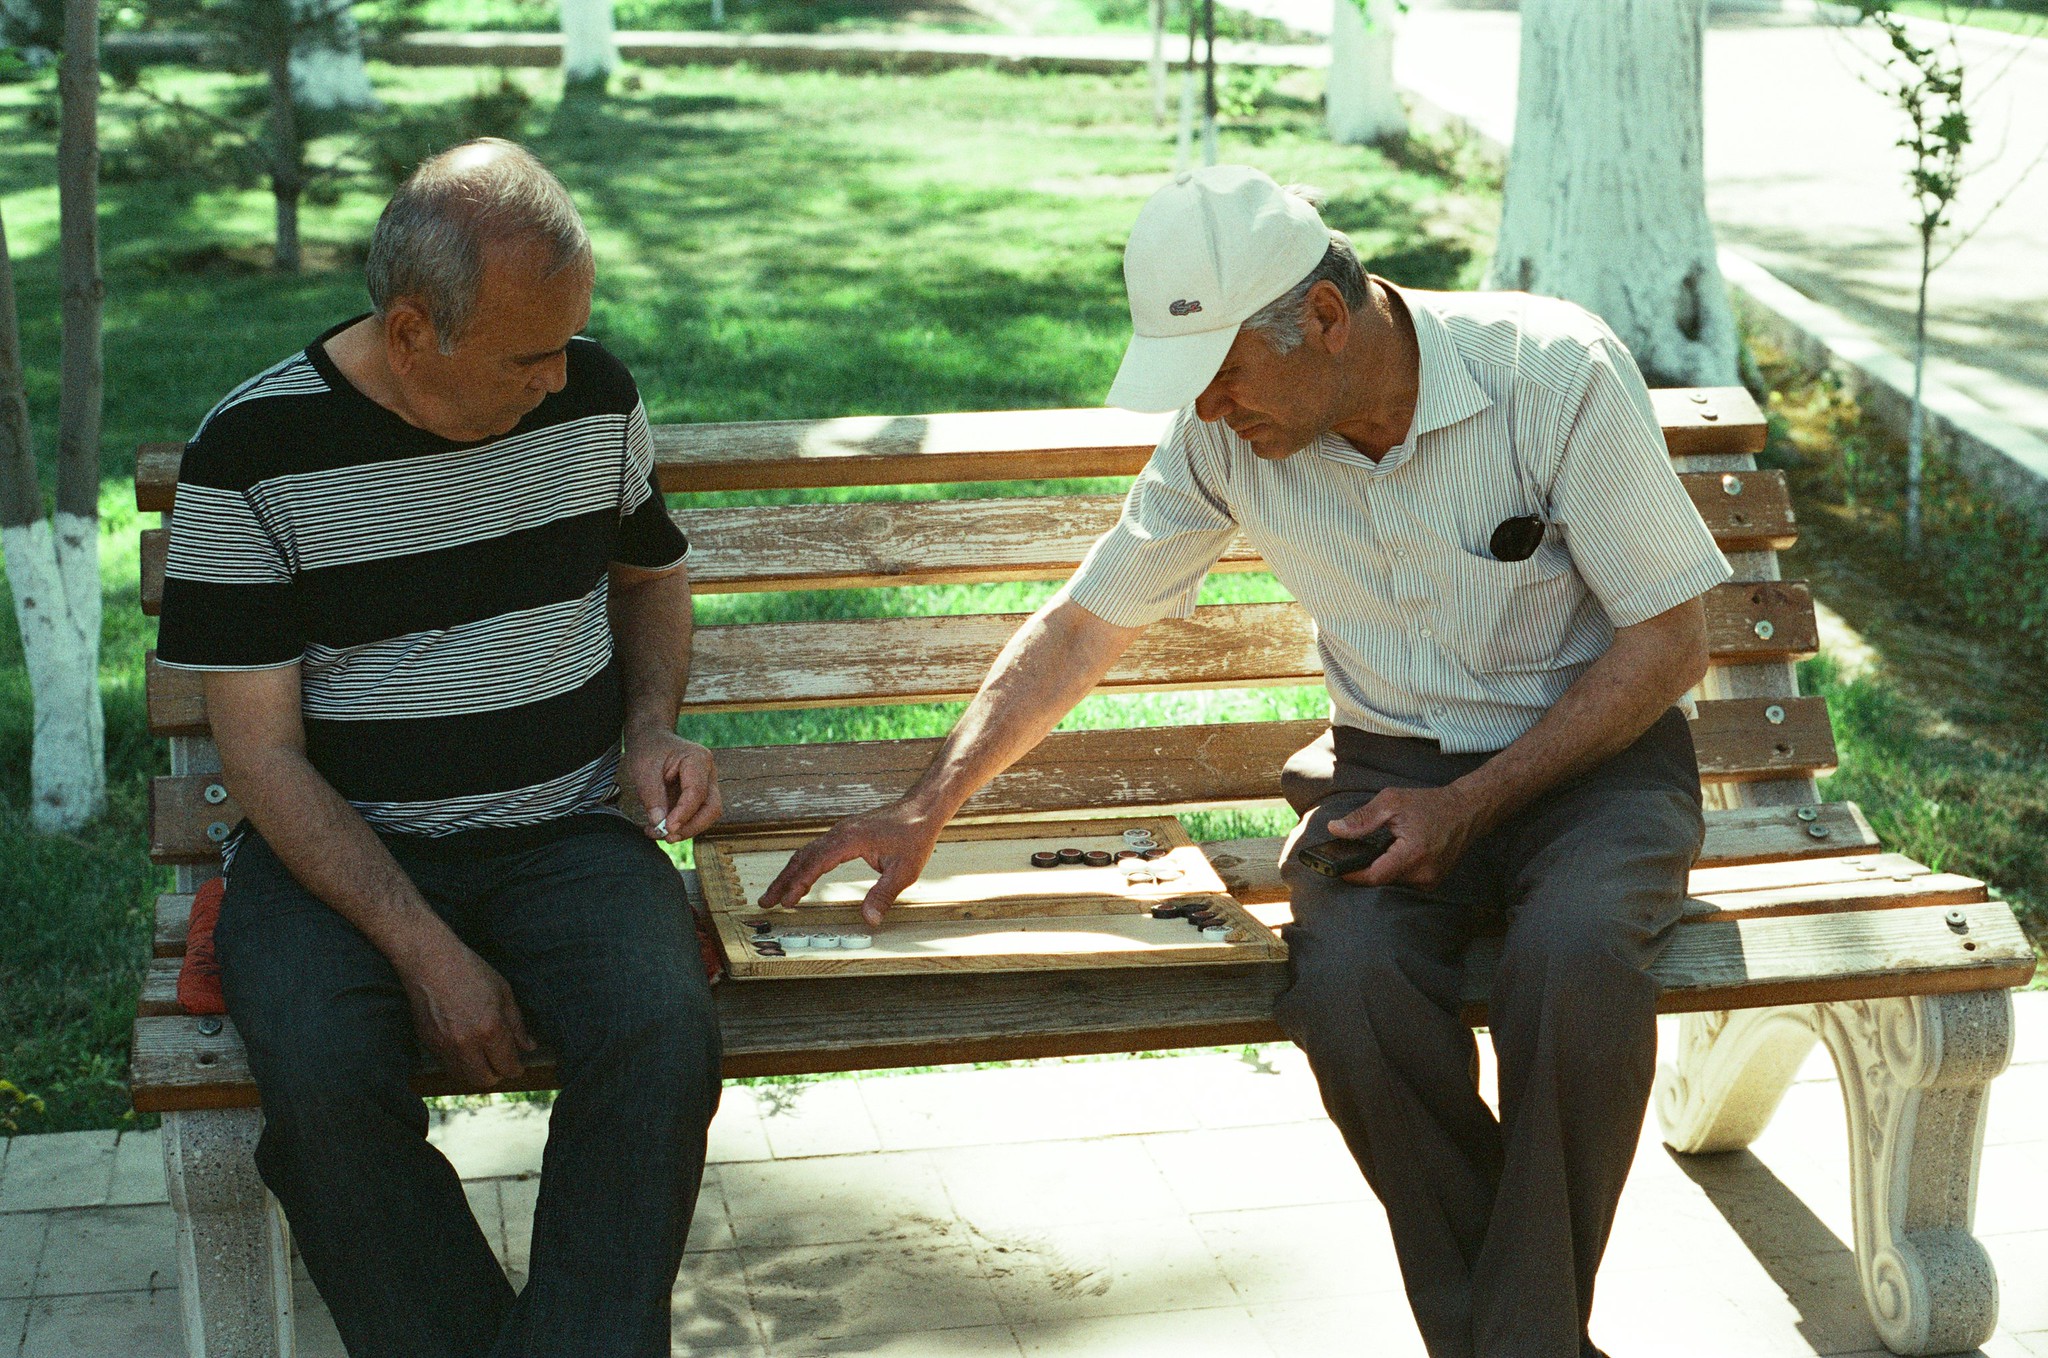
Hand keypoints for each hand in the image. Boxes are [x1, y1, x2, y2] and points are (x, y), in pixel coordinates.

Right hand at [400, 938, 536, 1088]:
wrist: (430, 961)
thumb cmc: (470, 971)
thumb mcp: (503, 992)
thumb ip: (517, 1024)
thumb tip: (528, 1047)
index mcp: (490, 1029)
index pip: (507, 1066)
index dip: (516, 1069)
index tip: (518, 1066)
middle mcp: (466, 1043)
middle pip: (484, 1080)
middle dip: (497, 1075)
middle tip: (501, 1063)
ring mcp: (444, 1045)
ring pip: (463, 1077)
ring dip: (476, 1072)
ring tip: (484, 1058)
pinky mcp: (428, 1043)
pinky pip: (447, 1065)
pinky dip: (459, 1063)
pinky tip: (466, 1048)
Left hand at [625, 729, 721, 842]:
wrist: (651, 739)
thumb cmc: (649, 749)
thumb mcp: (643, 769)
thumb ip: (652, 796)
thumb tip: (660, 824)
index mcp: (698, 759)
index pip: (697, 793)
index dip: (684, 814)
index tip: (667, 828)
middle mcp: (708, 773)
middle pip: (711, 808)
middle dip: (691, 826)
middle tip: (668, 837)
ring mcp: (706, 785)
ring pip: (707, 815)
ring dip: (685, 829)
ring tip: (657, 833)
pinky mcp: (699, 796)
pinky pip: (695, 815)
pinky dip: (680, 826)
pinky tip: (660, 828)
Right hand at [758, 802, 941, 925]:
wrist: (921, 810)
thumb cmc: (914, 836)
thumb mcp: (904, 871)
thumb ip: (884, 895)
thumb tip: (870, 919)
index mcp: (849, 839)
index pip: (816, 863)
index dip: (798, 883)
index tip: (786, 901)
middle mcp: (839, 833)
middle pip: (802, 857)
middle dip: (782, 880)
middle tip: (765, 901)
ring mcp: (840, 832)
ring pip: (807, 853)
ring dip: (789, 873)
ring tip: (775, 893)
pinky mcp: (844, 835)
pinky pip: (816, 850)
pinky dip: (803, 865)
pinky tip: (801, 878)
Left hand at [1325, 783, 1485, 892]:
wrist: (1466, 811)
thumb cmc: (1430, 804)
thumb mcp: (1391, 802)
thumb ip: (1362, 818)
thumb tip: (1335, 829)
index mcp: (1412, 854)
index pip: (1373, 876)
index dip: (1351, 874)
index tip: (1333, 867)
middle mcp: (1423, 874)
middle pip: (1380, 881)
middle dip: (1364, 867)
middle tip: (1353, 851)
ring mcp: (1429, 881)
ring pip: (1391, 882)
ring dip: (1380, 868)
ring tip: (1379, 847)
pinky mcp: (1432, 882)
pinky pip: (1403, 881)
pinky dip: (1393, 869)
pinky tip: (1393, 854)